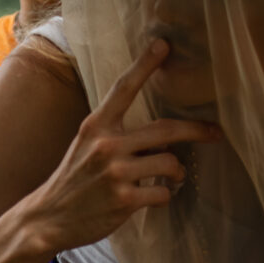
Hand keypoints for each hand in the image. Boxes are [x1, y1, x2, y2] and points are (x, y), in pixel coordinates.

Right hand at [12, 42, 220, 256]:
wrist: (48, 217)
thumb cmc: (74, 178)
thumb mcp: (86, 144)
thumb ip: (116, 132)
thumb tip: (159, 131)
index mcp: (96, 125)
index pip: (123, 88)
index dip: (145, 65)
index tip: (163, 45)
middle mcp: (106, 145)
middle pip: (166, 129)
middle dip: (197, 130)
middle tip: (215, 132)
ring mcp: (116, 173)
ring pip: (170, 163)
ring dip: (176, 172)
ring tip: (170, 177)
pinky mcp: (124, 200)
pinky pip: (163, 193)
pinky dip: (163, 195)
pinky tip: (153, 197)